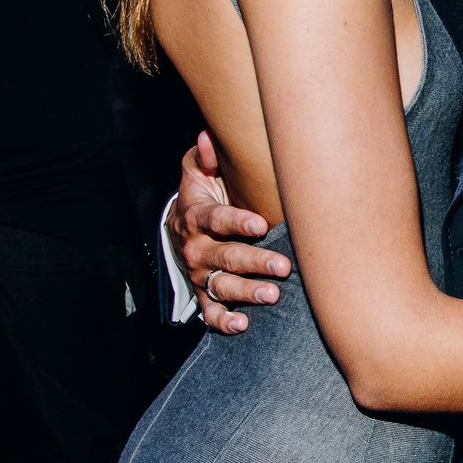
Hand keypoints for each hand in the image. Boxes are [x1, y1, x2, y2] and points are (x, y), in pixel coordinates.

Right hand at [170, 131, 290, 334]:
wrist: (179, 229)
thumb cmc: (202, 195)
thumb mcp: (197, 172)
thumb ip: (204, 157)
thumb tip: (208, 138)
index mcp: (198, 216)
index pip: (217, 219)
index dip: (238, 222)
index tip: (260, 224)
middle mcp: (198, 248)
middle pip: (226, 257)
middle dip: (255, 262)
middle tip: (282, 266)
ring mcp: (200, 273)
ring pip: (222, 286)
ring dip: (247, 292)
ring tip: (272, 295)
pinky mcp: (203, 294)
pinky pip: (210, 312)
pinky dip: (224, 321)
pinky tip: (243, 324)